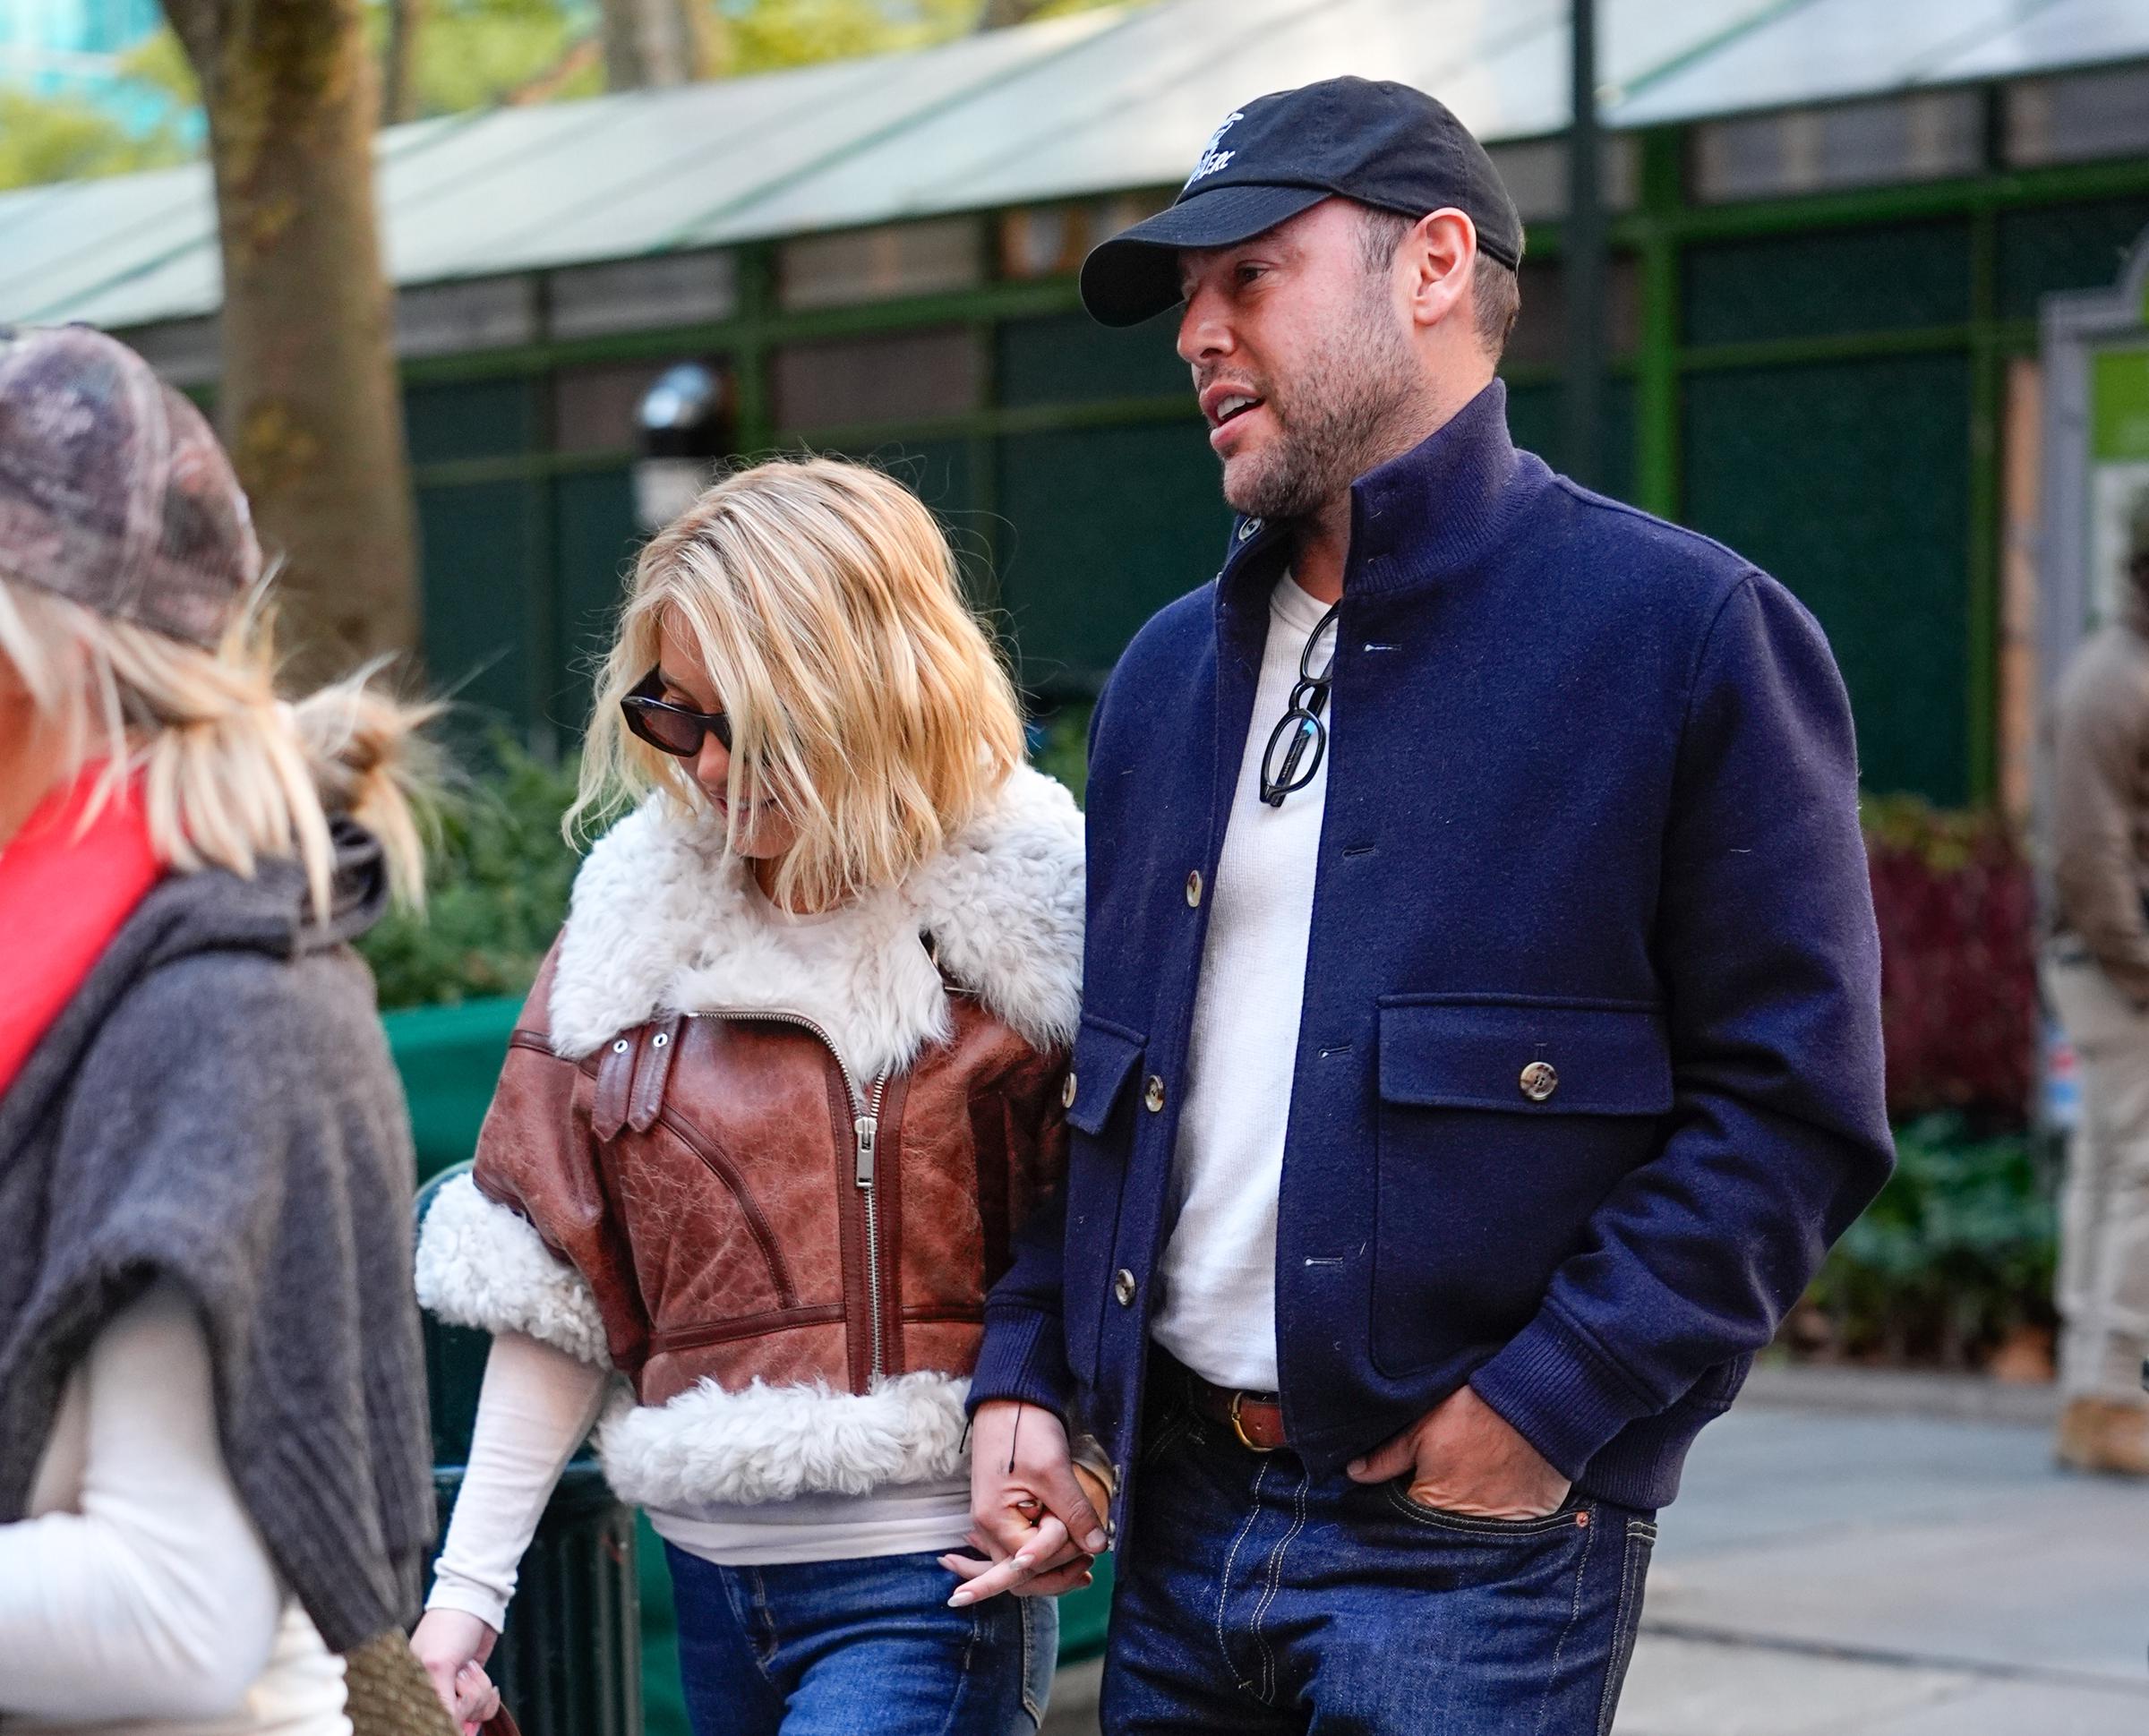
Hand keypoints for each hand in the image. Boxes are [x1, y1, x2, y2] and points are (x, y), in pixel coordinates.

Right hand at [410, 1608, 501, 1733]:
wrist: (474, 1605)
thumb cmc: (450, 1628)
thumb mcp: (438, 1665)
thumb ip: (439, 1699)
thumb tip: (450, 1725)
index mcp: (415, 1691)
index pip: (435, 1720)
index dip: (453, 1714)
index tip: (457, 1692)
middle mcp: (432, 1695)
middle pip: (457, 1721)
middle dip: (467, 1698)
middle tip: (461, 1672)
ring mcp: (454, 1694)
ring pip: (473, 1715)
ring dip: (479, 1690)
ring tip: (468, 1667)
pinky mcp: (471, 1689)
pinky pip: (483, 1709)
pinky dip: (489, 1696)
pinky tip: (481, 1676)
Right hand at [941, 1400, 1109, 1604]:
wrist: (1011, 1399)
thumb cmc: (1025, 1429)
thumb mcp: (1054, 1471)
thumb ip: (1074, 1512)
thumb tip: (1096, 1546)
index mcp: (995, 1521)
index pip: (1032, 1563)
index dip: (1062, 1555)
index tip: (1088, 1543)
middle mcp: (989, 1527)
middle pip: (1021, 1575)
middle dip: (1056, 1575)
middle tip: (1089, 1568)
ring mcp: (996, 1521)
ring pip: (1023, 1564)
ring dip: (1052, 1568)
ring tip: (1084, 1566)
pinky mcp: (1007, 1512)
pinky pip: (1023, 1546)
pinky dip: (1043, 1555)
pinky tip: (1065, 1555)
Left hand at [1345, 1384, 1569, 1519]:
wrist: (1537, 1409)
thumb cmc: (1475, 1414)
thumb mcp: (1423, 1427)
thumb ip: (1387, 1456)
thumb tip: (1354, 1473)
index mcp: (1432, 1505)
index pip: (1405, 1520)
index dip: (1402, 1507)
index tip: (1407, 1491)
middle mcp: (1464, 1527)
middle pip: (1440, 1533)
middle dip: (1433, 1520)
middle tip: (1443, 1491)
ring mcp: (1500, 1529)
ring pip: (1472, 1536)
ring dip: (1467, 1523)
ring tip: (1472, 1494)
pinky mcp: (1530, 1524)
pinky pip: (1508, 1532)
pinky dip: (1501, 1520)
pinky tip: (1499, 1498)